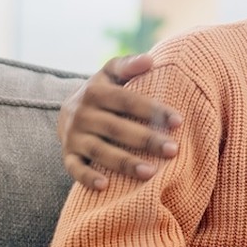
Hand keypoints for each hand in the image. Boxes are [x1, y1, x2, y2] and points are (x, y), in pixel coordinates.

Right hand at [59, 54, 182, 188]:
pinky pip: (74, 168)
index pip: (127, 101)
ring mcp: (73, 136)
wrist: (68, 110)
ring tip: (150, 173)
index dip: (153, 110)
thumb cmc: (103, 92)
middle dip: (145, 140)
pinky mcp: (67, 155)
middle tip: (172, 150)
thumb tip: (149, 59)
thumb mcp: (111, 74)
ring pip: (99, 150)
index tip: (179, 121)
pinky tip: (105, 186)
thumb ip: (128, 65)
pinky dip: (86, 178)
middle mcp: (82, 114)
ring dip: (124, 162)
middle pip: (116, 128)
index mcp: (95, 92)